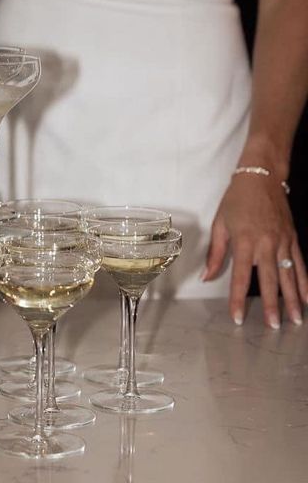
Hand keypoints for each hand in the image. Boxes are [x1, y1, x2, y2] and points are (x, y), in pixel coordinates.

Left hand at [203, 175, 307, 327]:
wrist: (261, 178)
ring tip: (296, 319)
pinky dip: (305, 282)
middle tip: (275, 326)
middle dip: (272, 305)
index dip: (237, 299)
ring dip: (293, 299)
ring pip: (289, 275)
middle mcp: (266, 244)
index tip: (237, 317)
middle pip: (269, 281)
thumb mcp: (220, 223)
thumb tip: (206, 277)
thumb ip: (215, 253)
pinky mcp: (293, 238)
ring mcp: (282, 242)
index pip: (239, 276)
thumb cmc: (236, 200)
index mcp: (244, 241)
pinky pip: (301, 263)